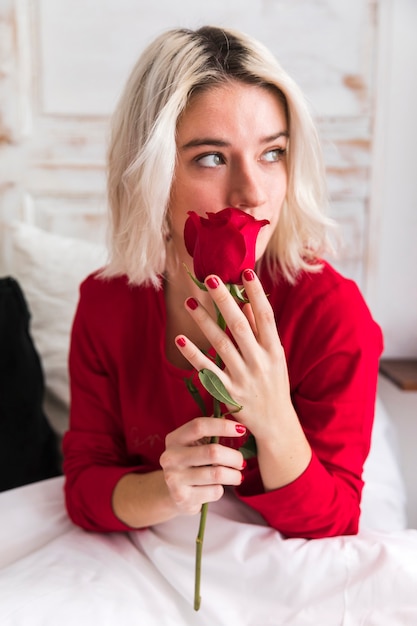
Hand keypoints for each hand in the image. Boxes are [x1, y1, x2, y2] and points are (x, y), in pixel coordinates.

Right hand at [159, 417, 245, 515]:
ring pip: (217, 474)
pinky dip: (221, 489)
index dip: (222, 426)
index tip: (241, 430)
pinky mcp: (183, 497)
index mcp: (174, 439)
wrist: (173, 495)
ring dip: (234, 475)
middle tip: (241, 462)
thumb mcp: (194, 445)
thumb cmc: (191, 464)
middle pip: (213, 452)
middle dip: (234, 457)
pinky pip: (214, 491)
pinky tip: (216, 487)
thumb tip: (235, 417)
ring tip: (237, 476)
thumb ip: (210, 432)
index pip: (199, 426)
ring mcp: (175, 478)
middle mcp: (171, 457)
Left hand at [175, 270, 291, 443]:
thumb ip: (260, 331)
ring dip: (205, 322)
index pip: (266, 316)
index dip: (256, 294)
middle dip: (225, 301)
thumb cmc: (274, 384)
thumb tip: (247, 302)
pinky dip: (194, 355)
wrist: (276, 424)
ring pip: (221, 344)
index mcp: (274, 350)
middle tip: (211, 278)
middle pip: (240, 326)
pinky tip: (180, 339)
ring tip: (190, 302)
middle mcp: (260, 361)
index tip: (245, 272)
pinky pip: (208, 371)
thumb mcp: (274, 357)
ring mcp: (243, 377)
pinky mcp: (228, 392)